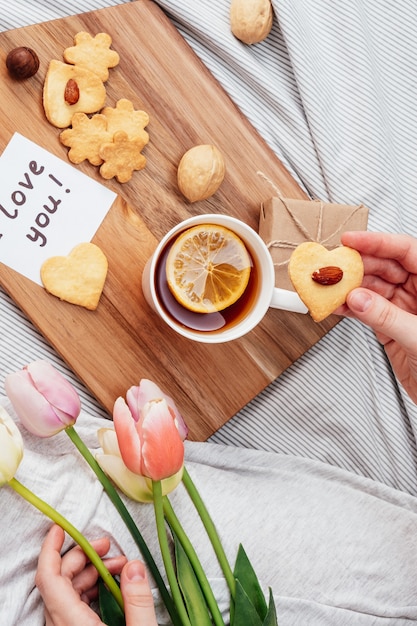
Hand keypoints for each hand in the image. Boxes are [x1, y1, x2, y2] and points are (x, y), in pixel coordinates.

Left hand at [36, 525, 157, 625]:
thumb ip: (138, 601)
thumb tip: (135, 567)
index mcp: (72, 623)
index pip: (49, 578)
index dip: (51, 549)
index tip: (59, 528)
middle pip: (60, 580)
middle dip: (83, 557)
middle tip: (108, 547)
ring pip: (66, 594)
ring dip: (90, 574)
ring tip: (120, 568)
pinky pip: (71, 607)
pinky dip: (89, 590)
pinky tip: (111, 588)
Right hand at [337, 231, 416, 402]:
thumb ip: (387, 317)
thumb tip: (358, 299)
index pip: (406, 251)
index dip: (378, 242)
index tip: (352, 241)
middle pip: (385, 267)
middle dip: (358, 266)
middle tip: (332, 267)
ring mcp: (405, 309)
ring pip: (372, 289)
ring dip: (348, 287)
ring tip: (327, 286)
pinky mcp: (391, 328)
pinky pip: (366, 310)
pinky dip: (348, 307)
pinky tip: (334, 304)